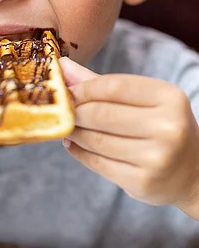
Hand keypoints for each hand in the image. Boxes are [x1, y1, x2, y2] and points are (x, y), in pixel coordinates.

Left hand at [60, 57, 198, 212]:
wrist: (190, 173)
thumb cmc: (160, 128)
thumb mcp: (142, 101)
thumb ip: (102, 84)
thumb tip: (63, 66)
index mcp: (169, 98)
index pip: (113, 86)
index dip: (82, 88)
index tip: (66, 92)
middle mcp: (167, 127)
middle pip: (100, 114)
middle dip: (74, 112)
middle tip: (62, 112)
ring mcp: (156, 157)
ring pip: (95, 140)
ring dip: (73, 133)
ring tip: (67, 127)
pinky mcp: (141, 181)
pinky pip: (96, 162)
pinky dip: (77, 151)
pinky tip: (73, 144)